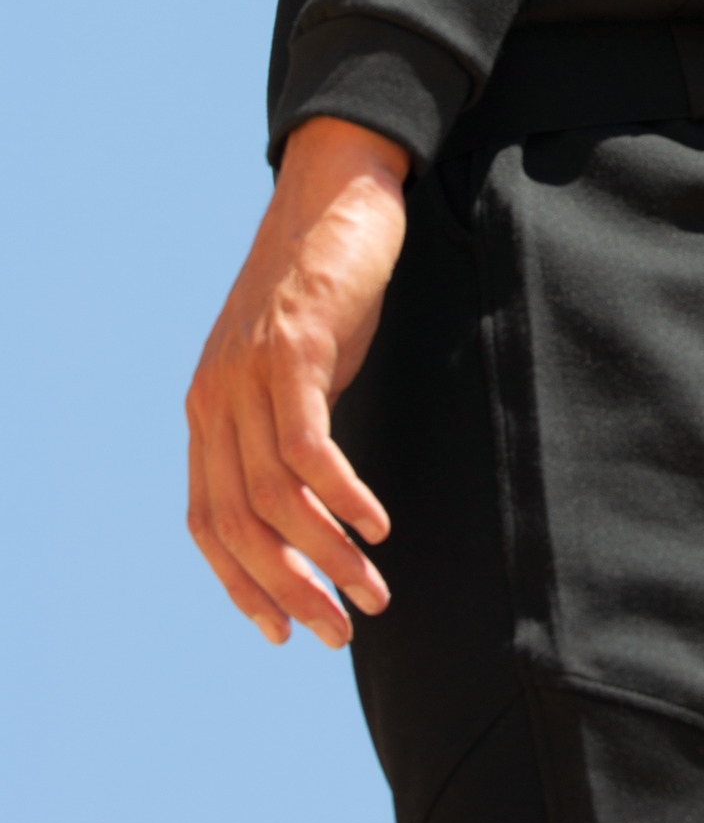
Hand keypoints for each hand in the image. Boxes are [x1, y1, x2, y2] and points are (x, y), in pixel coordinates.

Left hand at [186, 115, 409, 646]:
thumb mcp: (294, 367)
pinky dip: (341, 495)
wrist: (335, 191)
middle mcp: (216, 398)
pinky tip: (376, 523)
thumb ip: (284, 425)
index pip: (208, 522)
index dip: (241, 584)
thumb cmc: (323, 284)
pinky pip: (309, 444)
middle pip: (239, 523)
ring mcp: (250, 372)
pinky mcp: (294, 347)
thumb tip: (306, 502)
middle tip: (341, 630)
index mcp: (209, 409)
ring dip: (328, 555)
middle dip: (290, 588)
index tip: (283, 631)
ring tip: (373, 591)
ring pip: (277, 495)